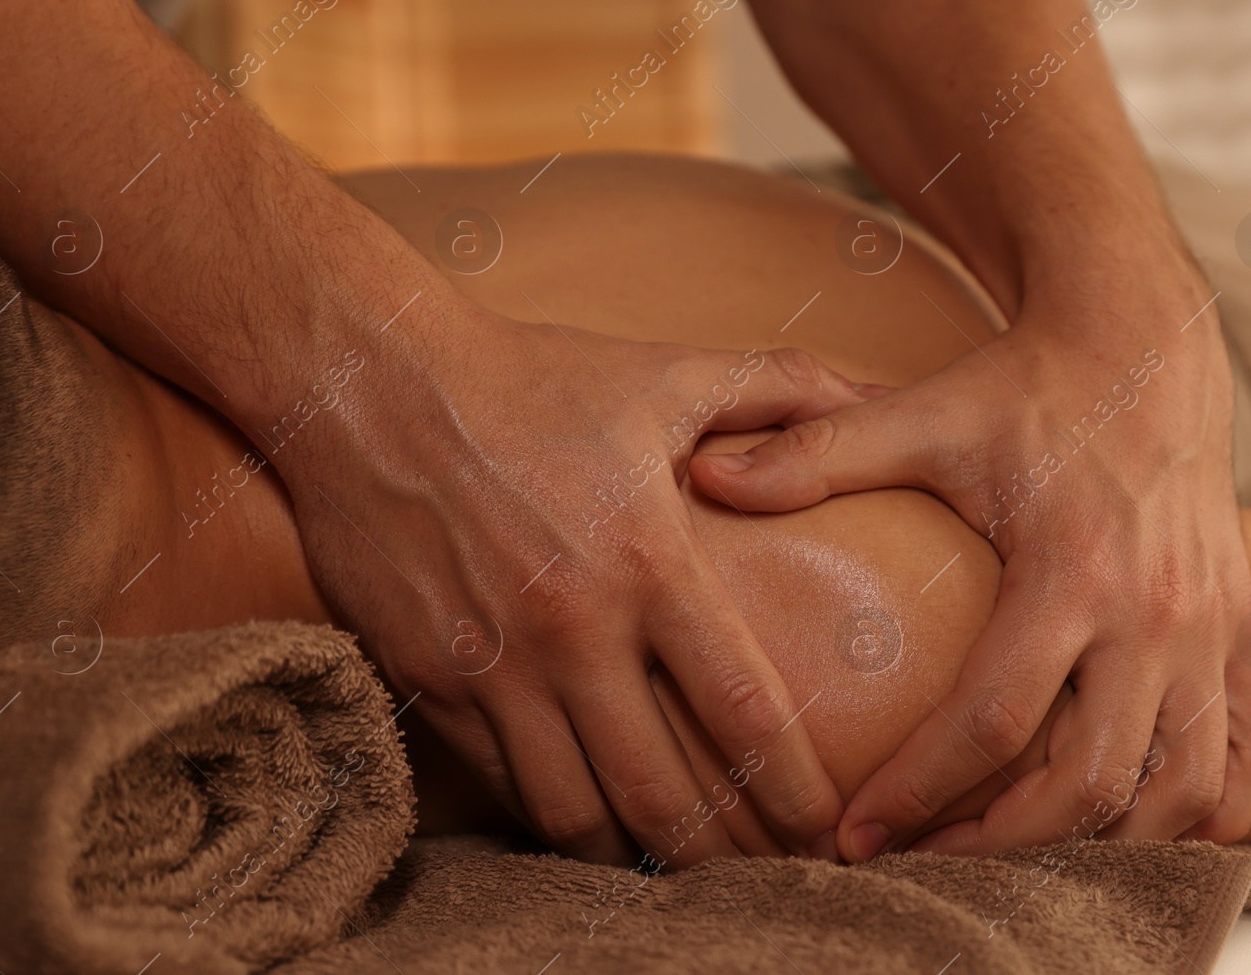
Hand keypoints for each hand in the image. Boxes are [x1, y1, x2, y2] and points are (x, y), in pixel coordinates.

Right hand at [278, 301, 864, 866]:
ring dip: (632, 855)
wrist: (372, 383)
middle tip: (761, 877)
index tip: (824, 829)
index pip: (741, 711)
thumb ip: (783, 390)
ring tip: (676, 868)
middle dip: (722, 855)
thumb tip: (878, 393)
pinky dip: (550, 812)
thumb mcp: (666, 373)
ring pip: (572, 810)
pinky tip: (585, 818)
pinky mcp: (428, 678)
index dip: (793, 789)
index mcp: (647, 561)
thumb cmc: (531, 379)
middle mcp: (572, 629)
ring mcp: (492, 663)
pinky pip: (499, 780)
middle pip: (661, 792)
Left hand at [688, 275, 1250, 858]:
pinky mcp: (1243, 631)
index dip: (919, 792)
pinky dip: (1212, 815)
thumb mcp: (918, 414)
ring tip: (1016, 860)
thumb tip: (704, 478)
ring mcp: (1212, 630)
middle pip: (1090, 783)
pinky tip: (1148, 834)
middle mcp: (1156, 612)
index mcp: (1072, 569)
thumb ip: (815, 454)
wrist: (1142, 339)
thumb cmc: (1023, 387)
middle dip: (1000, 848)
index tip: (855, 835)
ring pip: (1181, 793)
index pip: (994, 721)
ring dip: (1103, 848)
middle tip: (921, 864)